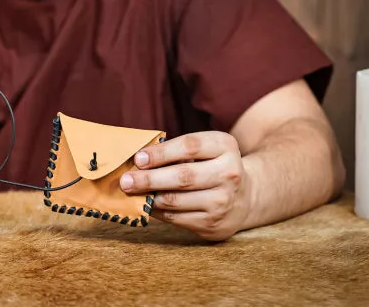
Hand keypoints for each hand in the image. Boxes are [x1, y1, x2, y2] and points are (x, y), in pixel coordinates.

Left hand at [119, 132, 250, 240]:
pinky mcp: (214, 224)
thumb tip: (138, 159)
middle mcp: (229, 174)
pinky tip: (146, 204)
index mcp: (225, 146)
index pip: (189, 146)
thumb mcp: (205, 147)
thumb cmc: (212, 164)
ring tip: (131, 191)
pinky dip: (157, 211)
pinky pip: (177, 218)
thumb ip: (177, 149)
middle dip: (149, 178)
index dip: (161, 153)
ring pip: (177, 200)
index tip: (138, 158)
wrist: (246, 195)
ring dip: (149, 196)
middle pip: (183, 176)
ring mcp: (223, 202)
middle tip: (126, 180)